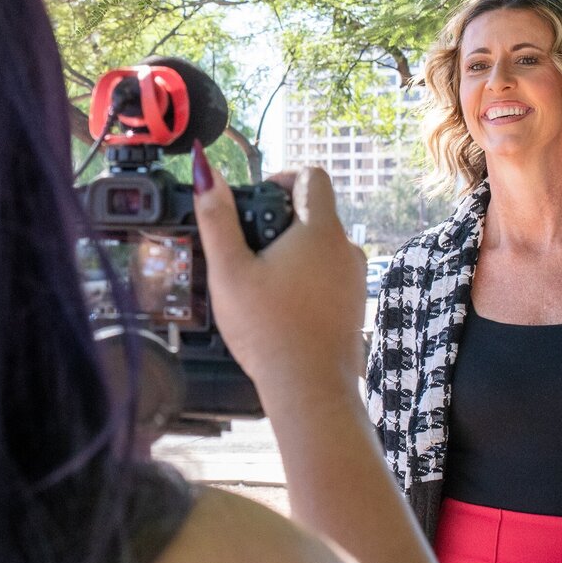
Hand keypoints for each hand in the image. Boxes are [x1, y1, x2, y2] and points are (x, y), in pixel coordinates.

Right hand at [192, 146, 365, 399]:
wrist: (309, 390)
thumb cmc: (267, 330)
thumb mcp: (229, 270)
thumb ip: (217, 218)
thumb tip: (206, 172)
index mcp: (320, 230)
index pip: (312, 176)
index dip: (283, 177)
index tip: (258, 199)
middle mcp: (346, 248)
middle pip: (315, 212)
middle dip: (281, 220)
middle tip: (249, 247)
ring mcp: (355, 278)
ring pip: (323, 246)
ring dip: (294, 251)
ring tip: (262, 281)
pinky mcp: (354, 304)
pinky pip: (330, 275)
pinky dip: (308, 278)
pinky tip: (281, 307)